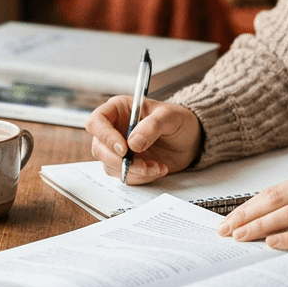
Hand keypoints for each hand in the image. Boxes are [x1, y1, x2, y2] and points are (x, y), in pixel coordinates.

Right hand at [86, 97, 201, 183]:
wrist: (191, 139)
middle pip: (99, 149)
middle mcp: (114, 129)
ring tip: (157, 166)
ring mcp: (118, 149)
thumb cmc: (179, 120)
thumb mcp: (169, 116)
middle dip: (121, 161)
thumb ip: (151, 126)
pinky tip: (158, 169)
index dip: (105, 136)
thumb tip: (133, 144)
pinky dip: (142, 177)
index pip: (96, 122)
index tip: (124, 149)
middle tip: (143, 165)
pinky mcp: (127, 165)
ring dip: (134, 171)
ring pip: (110, 166)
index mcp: (118, 109)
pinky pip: (125, 176)